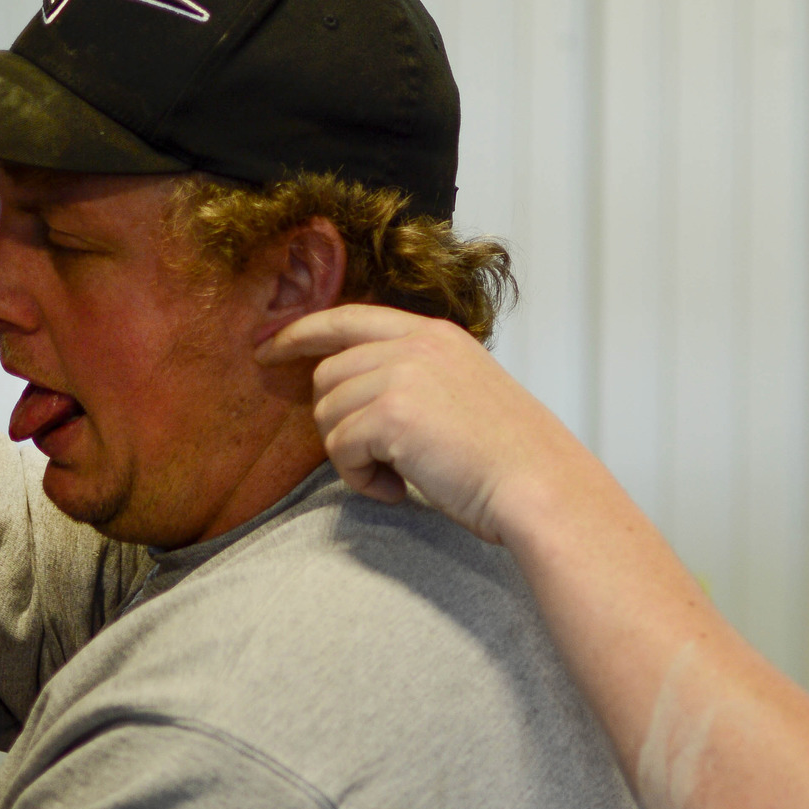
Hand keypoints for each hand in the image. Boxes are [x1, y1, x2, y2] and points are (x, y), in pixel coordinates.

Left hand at [260, 306, 586, 546]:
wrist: (539, 485)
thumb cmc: (509, 458)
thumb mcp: (464, 392)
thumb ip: (417, 380)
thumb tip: (357, 401)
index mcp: (434, 335)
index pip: (349, 318)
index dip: (302, 332)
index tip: (270, 349)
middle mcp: (415, 344)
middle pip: (329, 375)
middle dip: (337, 423)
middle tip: (375, 459)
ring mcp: (402, 375)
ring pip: (328, 414)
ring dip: (352, 456)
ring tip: (398, 476)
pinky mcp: (392, 413)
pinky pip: (340, 449)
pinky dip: (360, 479)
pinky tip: (397, 490)